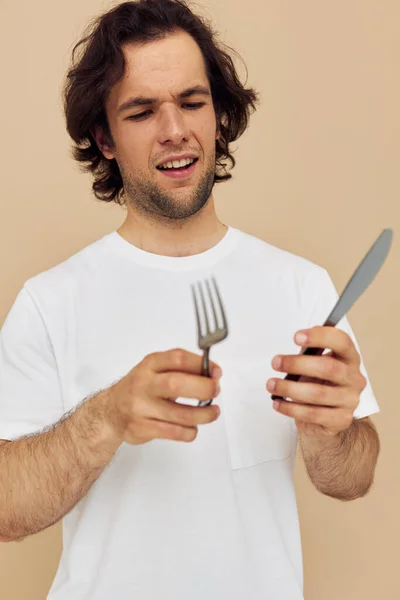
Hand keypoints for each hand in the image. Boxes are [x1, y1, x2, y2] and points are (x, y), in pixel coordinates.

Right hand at [105, 349, 221, 445]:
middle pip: (177, 384)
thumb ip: (181, 368)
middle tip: (215, 391)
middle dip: (204, 389)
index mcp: (149, 365)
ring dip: (204, 414)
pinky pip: (174, 432)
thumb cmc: (140, 388)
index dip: (201, 364)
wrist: (110, 411)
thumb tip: (212, 373)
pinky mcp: (141, 428)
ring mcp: (141, 407)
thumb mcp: (155, 370)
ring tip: (212, 412)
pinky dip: (190, 431)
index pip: (177, 358)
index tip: (216, 372)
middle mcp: (143, 384)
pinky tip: (192, 427)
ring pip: (180, 414)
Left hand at [266, 326, 366, 439]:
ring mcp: (350, 401)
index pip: (342, 342)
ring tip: (271, 384)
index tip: (296, 337)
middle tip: (276, 362)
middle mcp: (354, 378)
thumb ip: (308, 353)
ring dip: (289, 388)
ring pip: (318, 393)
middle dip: (297, 364)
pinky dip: (291, 408)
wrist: (326, 419)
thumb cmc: (318, 385)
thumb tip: (299, 340)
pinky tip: (278, 403)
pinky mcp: (341, 420)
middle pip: (328, 367)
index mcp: (349, 359)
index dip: (320, 337)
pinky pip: (313, 414)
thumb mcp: (314, 365)